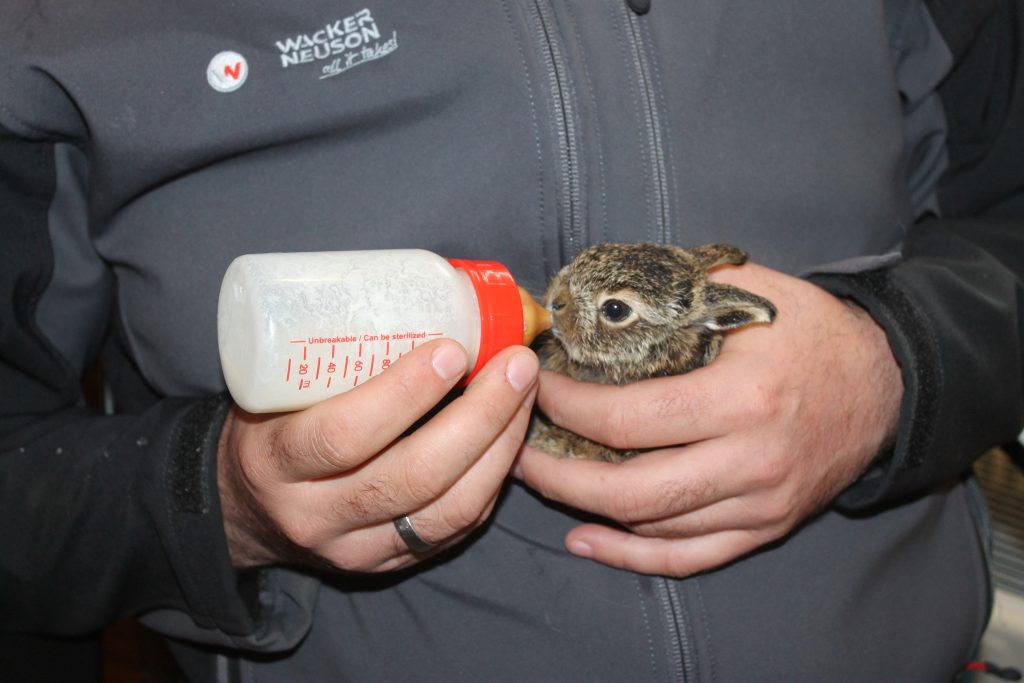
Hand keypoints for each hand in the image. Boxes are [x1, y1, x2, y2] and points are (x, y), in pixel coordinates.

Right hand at [218, 340, 538, 571]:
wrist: (245, 509)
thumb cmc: (271, 425)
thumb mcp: (279, 386)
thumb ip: (338, 352)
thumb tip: (435, 295)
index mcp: (276, 460)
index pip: (343, 435)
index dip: (404, 393)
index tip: (451, 349)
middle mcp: (315, 514)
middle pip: (412, 476)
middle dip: (479, 418)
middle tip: (516, 366)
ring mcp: (355, 548)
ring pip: (447, 510)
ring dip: (500, 448)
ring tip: (525, 394)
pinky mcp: (388, 563)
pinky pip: (456, 527)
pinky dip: (492, 479)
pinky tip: (509, 436)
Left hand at [516, 262, 902, 576]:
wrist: (886, 381)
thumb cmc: (810, 329)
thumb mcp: (748, 288)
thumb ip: (673, 288)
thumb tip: (593, 292)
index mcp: (741, 398)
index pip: (626, 418)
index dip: (565, 406)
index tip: (535, 384)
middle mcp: (751, 461)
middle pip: (630, 490)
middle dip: (557, 472)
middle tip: (516, 446)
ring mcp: (760, 504)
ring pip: (653, 529)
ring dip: (585, 508)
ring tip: (540, 478)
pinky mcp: (766, 527)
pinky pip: (689, 558)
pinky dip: (631, 556)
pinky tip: (587, 539)